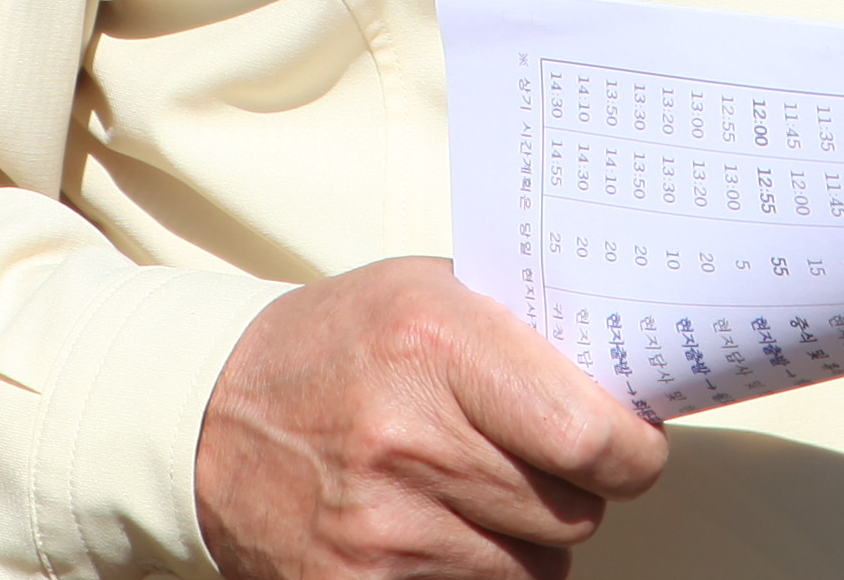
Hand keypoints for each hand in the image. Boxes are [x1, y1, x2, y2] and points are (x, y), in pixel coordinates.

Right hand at [193, 258, 666, 578]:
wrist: (211, 413)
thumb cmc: (337, 344)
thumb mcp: (427, 292)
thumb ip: (523, 330)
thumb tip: (626, 376)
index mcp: (437, 345)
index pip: (591, 438)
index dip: (631, 453)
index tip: (631, 447)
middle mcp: (409, 438)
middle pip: (571, 510)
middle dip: (575, 490)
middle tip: (537, 458)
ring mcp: (380, 525)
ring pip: (535, 566)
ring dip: (526, 538)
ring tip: (471, 488)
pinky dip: (477, 572)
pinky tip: (440, 529)